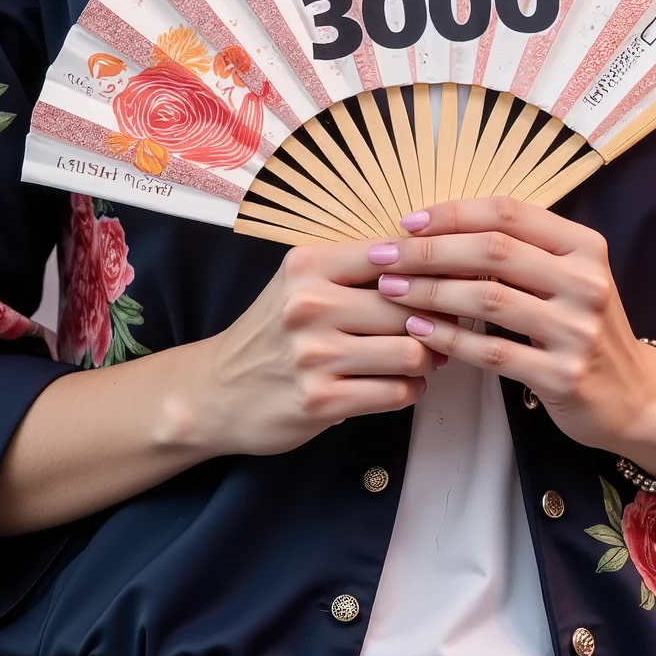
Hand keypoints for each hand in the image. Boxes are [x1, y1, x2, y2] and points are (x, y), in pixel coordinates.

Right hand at [191, 238, 440, 457]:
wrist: (215, 392)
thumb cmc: (271, 335)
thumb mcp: (299, 284)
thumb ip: (354, 271)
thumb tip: (431, 270)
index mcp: (308, 265)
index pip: (392, 255)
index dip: (428, 271)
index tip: (441, 285)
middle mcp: (309, 305)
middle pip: (408, 307)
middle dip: (433, 322)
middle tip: (439, 330)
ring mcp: (314, 356)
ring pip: (410, 352)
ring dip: (425, 361)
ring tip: (419, 360)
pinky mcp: (321, 400)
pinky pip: (395, 393)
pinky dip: (409, 390)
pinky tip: (398, 385)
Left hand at [372, 197, 655, 476]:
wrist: (634, 397)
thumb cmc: (585, 329)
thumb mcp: (569, 279)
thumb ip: (520, 253)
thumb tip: (439, 230)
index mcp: (584, 246)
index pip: (509, 213)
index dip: (453, 213)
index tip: (408, 222)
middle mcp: (585, 281)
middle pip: (493, 250)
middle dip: (429, 250)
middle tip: (385, 255)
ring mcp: (577, 330)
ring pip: (487, 298)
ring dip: (431, 291)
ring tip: (391, 290)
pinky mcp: (562, 375)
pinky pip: (492, 351)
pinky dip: (449, 338)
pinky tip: (419, 329)